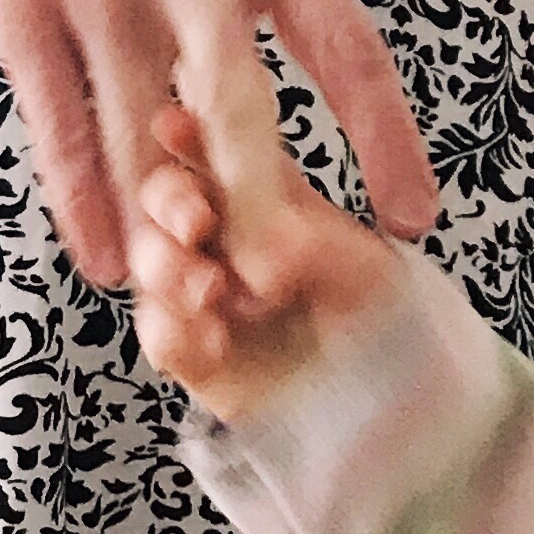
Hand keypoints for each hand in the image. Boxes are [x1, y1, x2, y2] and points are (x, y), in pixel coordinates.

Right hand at [0, 0, 440, 290]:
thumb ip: (283, 13)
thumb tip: (357, 132)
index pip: (345, 43)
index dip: (385, 136)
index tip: (412, 216)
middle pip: (236, 96)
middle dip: (257, 201)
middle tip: (276, 277)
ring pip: (137, 131)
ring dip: (161, 222)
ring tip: (186, 288)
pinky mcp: (19, 10)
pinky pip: (61, 131)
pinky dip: (86, 207)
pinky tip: (108, 257)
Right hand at [133, 89, 402, 422]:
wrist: (380, 406)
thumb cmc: (384, 321)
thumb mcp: (367, 270)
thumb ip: (313, 246)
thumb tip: (264, 245)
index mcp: (268, 195)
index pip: (220, 149)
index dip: (190, 134)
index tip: (176, 127)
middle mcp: (227, 235)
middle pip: (166, 195)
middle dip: (169, 198)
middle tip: (194, 221)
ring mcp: (201, 287)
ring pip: (149, 257)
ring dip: (166, 265)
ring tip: (209, 289)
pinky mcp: (189, 346)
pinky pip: (155, 328)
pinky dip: (172, 329)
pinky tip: (211, 339)